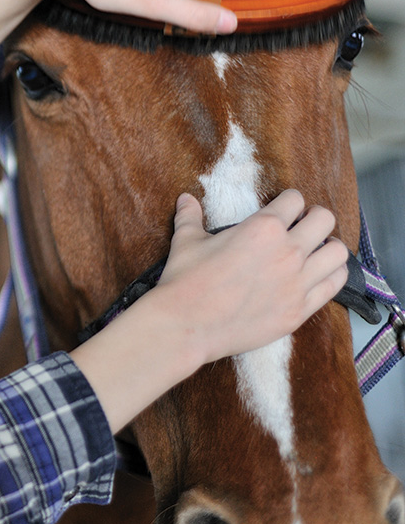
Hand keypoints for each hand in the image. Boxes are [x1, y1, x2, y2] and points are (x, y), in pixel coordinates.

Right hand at [156, 190, 348, 365]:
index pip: (294, 200)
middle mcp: (288, 251)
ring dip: (329, 247)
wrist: (187, 324)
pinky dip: (330, 277)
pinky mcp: (300, 310)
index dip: (289, 201)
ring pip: (339, 254)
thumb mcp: (186, 241)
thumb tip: (185, 199)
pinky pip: (334, 287)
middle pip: (325, 220)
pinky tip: (318, 276)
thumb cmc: (186, 281)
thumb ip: (190, 217)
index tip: (283, 209)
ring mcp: (298, 282)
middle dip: (315, 218)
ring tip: (316, 251)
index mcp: (262, 228)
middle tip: (303, 225)